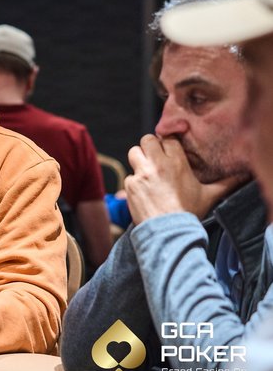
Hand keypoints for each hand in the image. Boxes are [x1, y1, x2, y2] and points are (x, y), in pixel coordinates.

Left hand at [126, 135, 240, 224]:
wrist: (169, 231)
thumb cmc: (189, 213)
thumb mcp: (210, 195)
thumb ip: (225, 183)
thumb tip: (242, 176)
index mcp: (177, 162)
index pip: (167, 138)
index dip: (166, 144)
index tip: (167, 151)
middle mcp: (158, 164)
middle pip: (146, 139)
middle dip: (149, 147)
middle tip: (154, 159)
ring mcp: (142, 174)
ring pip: (133, 153)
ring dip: (138, 160)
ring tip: (146, 172)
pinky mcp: (130, 185)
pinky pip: (128, 176)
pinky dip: (133, 183)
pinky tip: (143, 193)